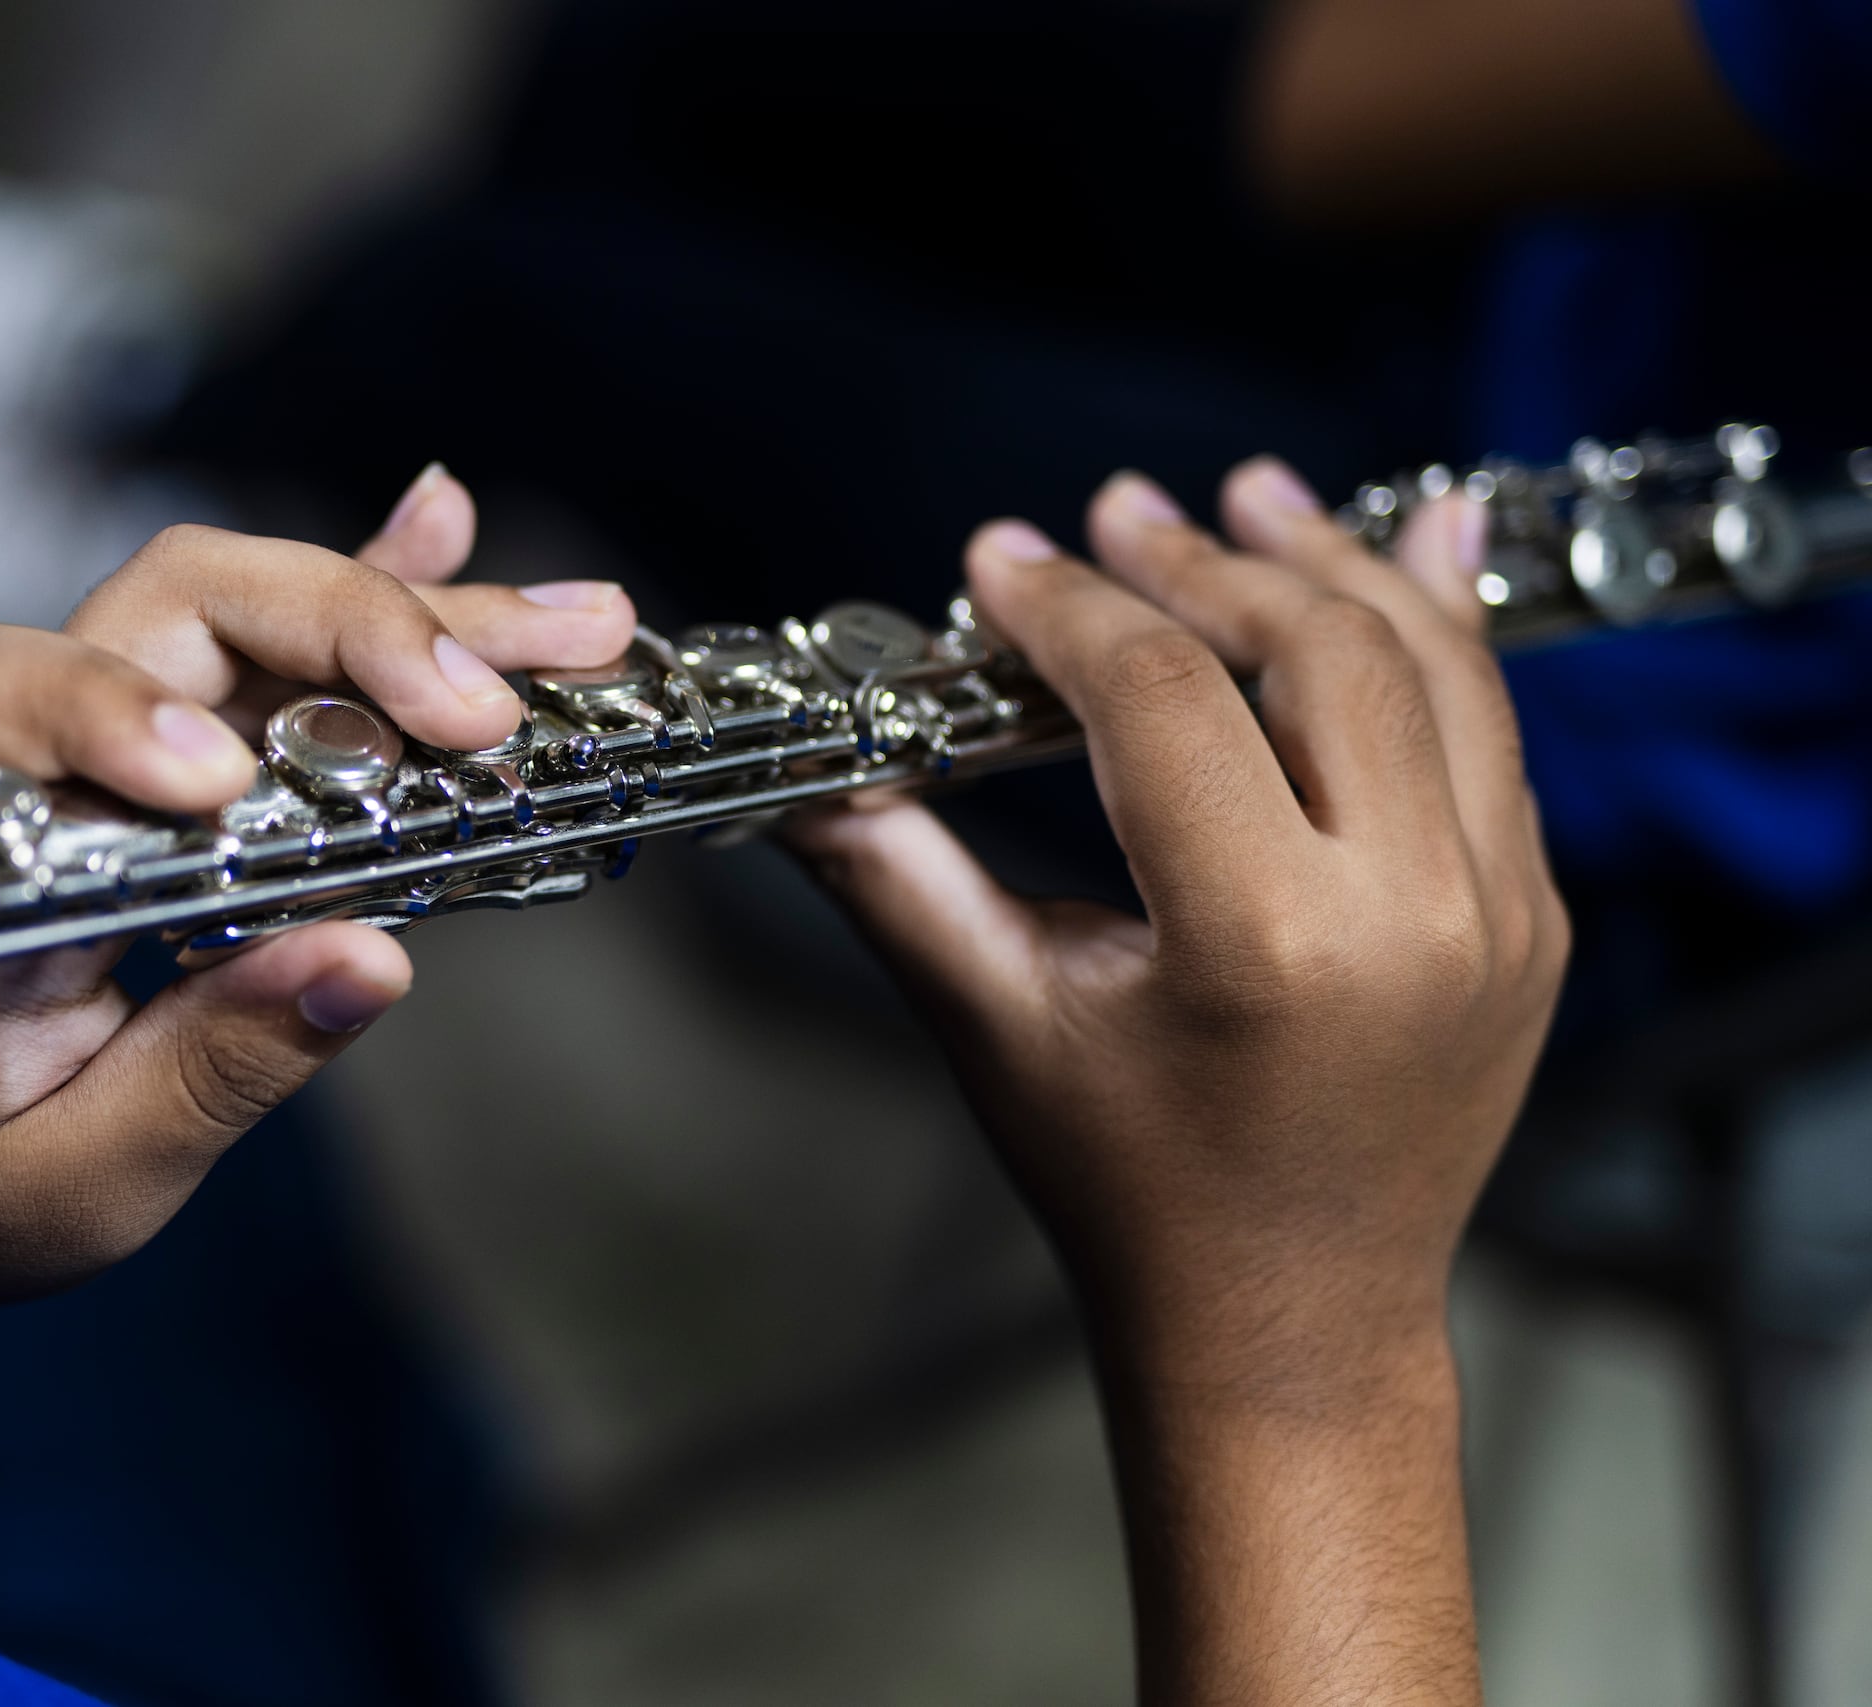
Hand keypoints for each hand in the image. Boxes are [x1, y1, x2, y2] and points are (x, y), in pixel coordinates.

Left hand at [0, 466, 638, 1369]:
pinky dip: (376, 608)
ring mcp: (116, 751)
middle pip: (173, 605)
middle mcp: (40, 767)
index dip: (102, 703)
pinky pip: (280, 663)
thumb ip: (210, 1070)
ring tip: (578, 632)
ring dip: (418, 620)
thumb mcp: (66, 1181)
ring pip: (257, 622)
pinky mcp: (180, 769)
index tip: (209, 776)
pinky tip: (454, 539)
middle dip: (343, 629)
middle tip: (483, 709)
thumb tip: (369, 962)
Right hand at [793, 460, 1566, 1394]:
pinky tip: (1402, 551)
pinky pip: (1498, 736)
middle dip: (1201, 563)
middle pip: (1316, 649)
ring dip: (1333, 564)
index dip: (1070, 608)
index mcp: (1264, 945)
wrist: (1289, 1326)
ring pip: (1434, 667)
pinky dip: (1443, 632)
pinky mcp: (1533, 922)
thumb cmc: (1130, 1190)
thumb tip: (804, 766)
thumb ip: (897, 877)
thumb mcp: (999, 1027)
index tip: (1002, 561)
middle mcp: (1411, 915)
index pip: (1165, 699)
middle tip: (1113, 513)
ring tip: (1245, 496)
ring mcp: (1499, 916)